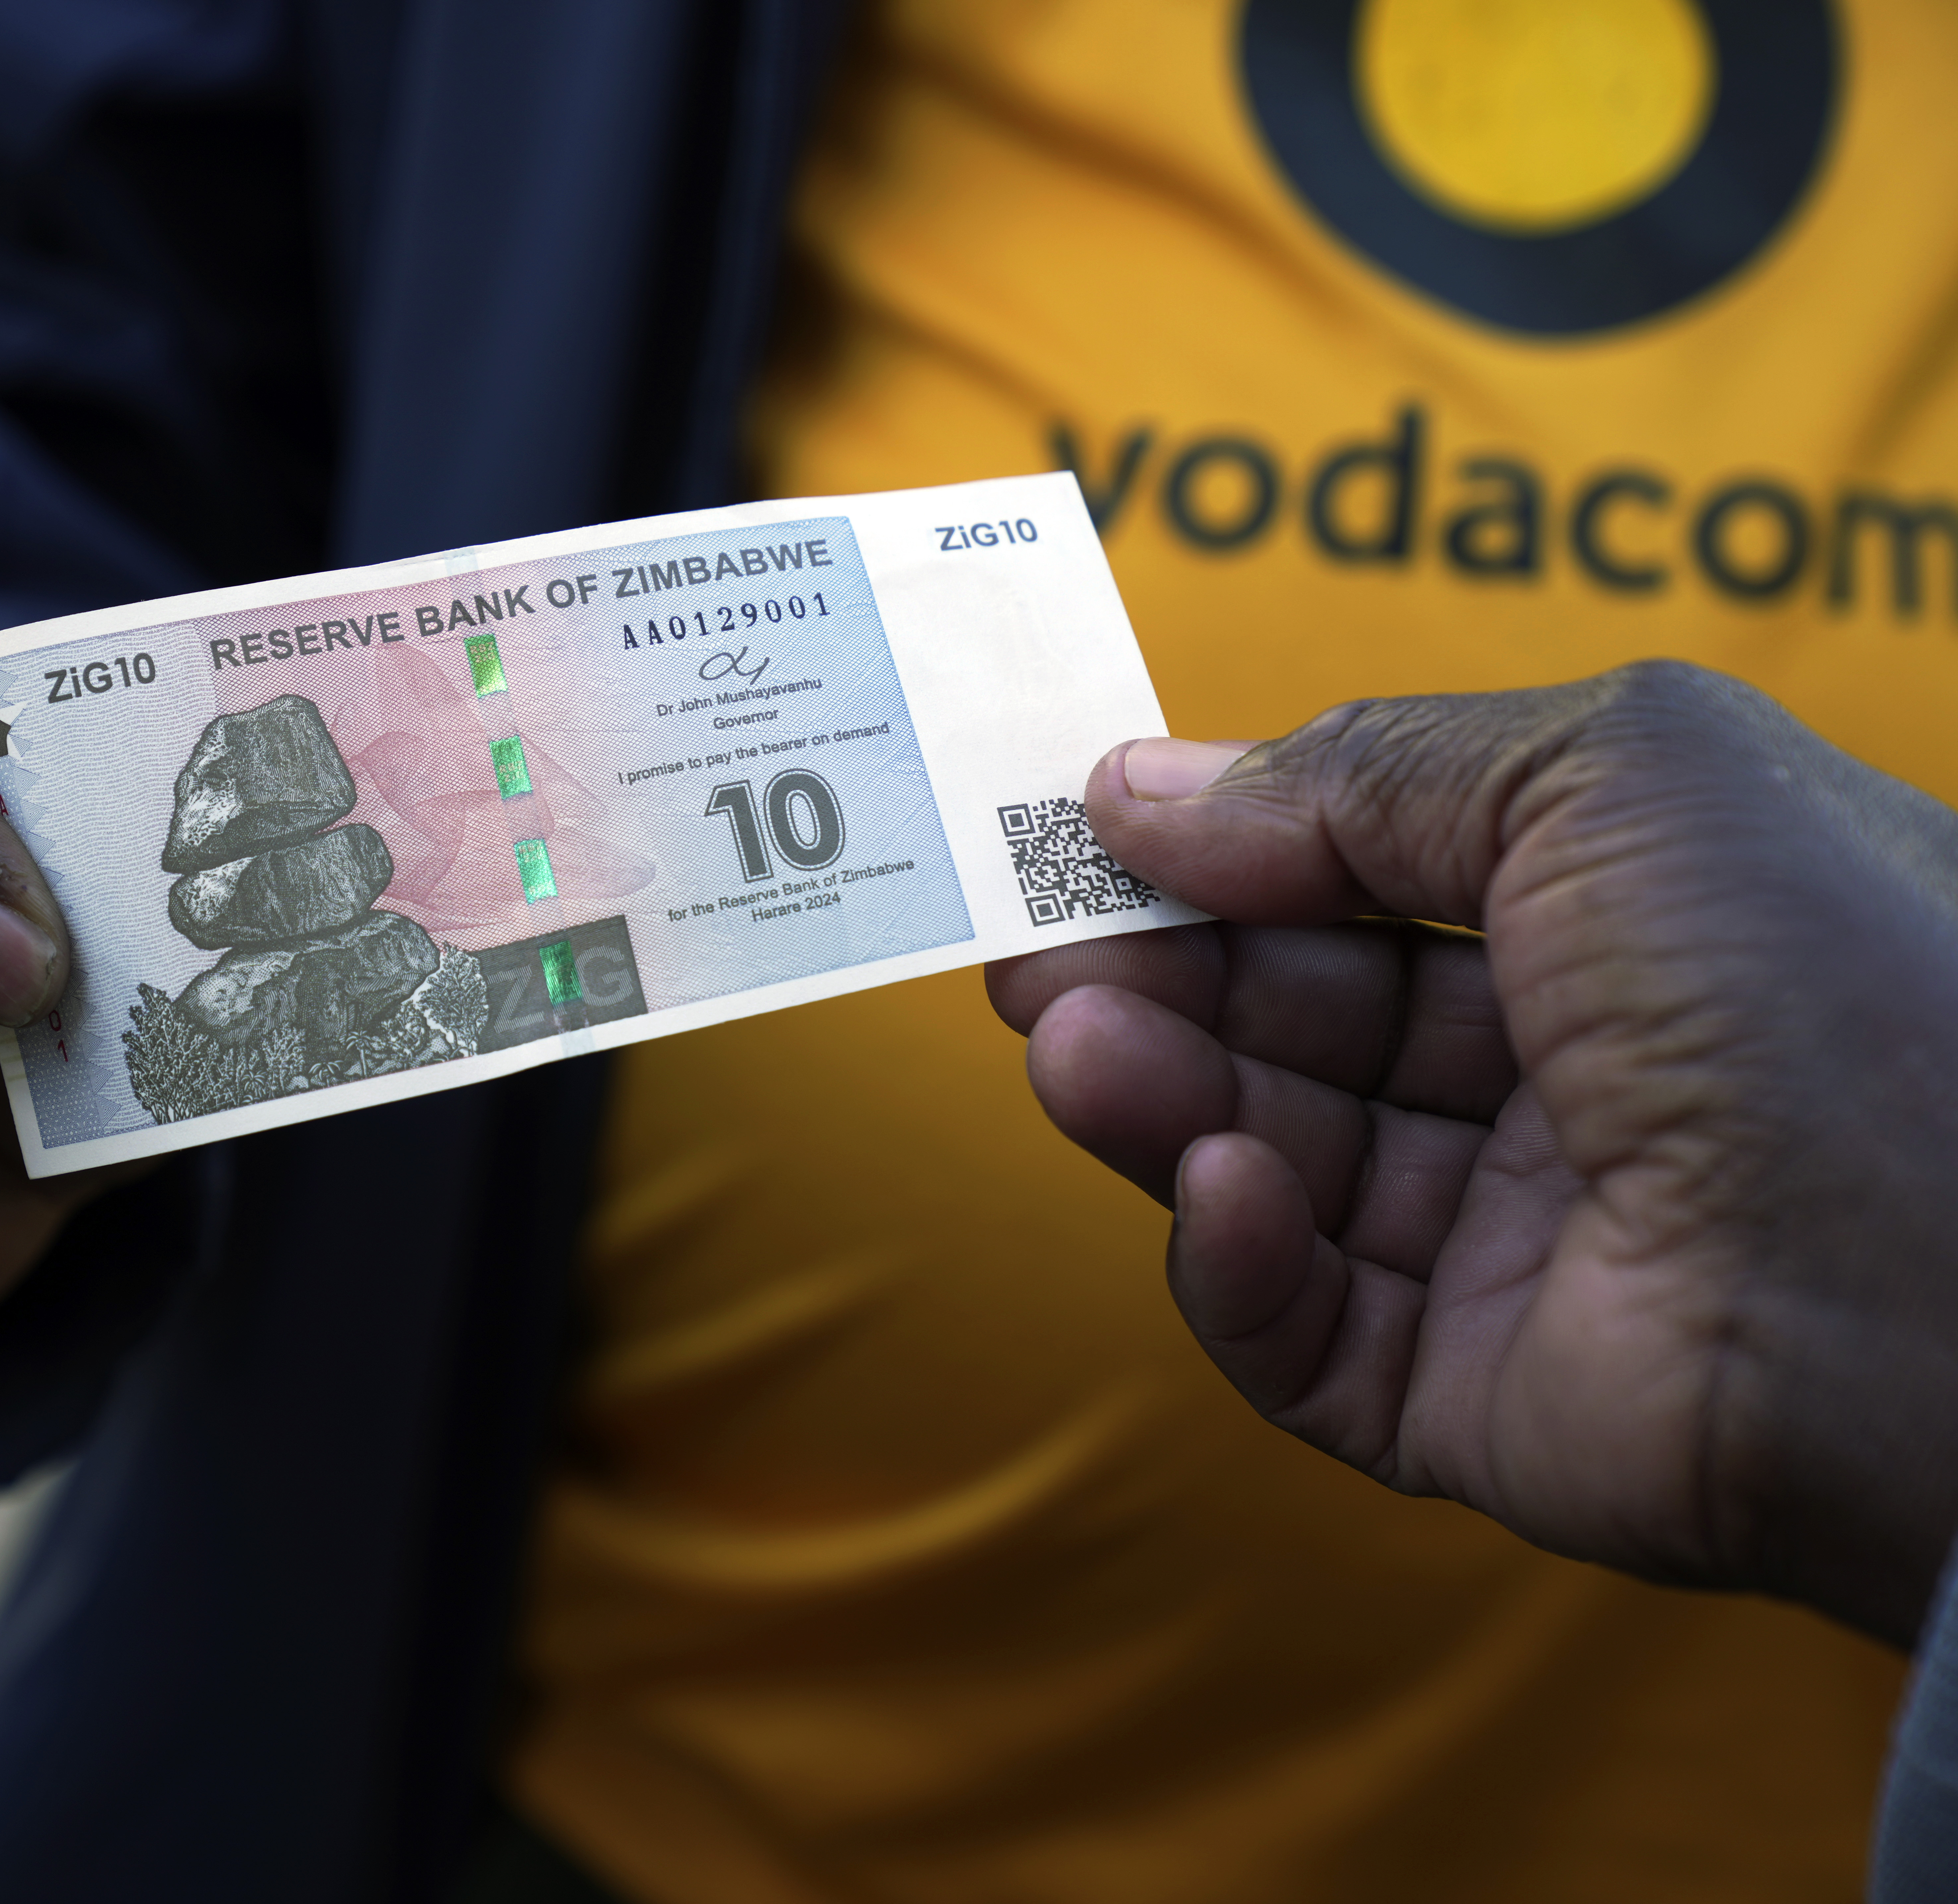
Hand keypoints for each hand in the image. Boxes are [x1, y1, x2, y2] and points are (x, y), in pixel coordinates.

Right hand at [989, 662, 1957, 1644]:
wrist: (1956, 1281)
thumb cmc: (1820, 981)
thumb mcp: (1598, 775)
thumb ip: (1360, 774)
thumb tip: (1145, 787)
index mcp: (1619, 931)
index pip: (1371, 888)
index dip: (1224, 854)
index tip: (1082, 827)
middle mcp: (1570, 1085)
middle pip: (1301, 1025)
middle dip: (1153, 969)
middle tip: (1024, 935)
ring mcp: (1517, 1252)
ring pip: (1276, 1168)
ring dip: (1156, 1096)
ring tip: (1072, 1037)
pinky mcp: (1474, 1399)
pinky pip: (1307, 1336)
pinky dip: (1235, 1262)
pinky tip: (1216, 1184)